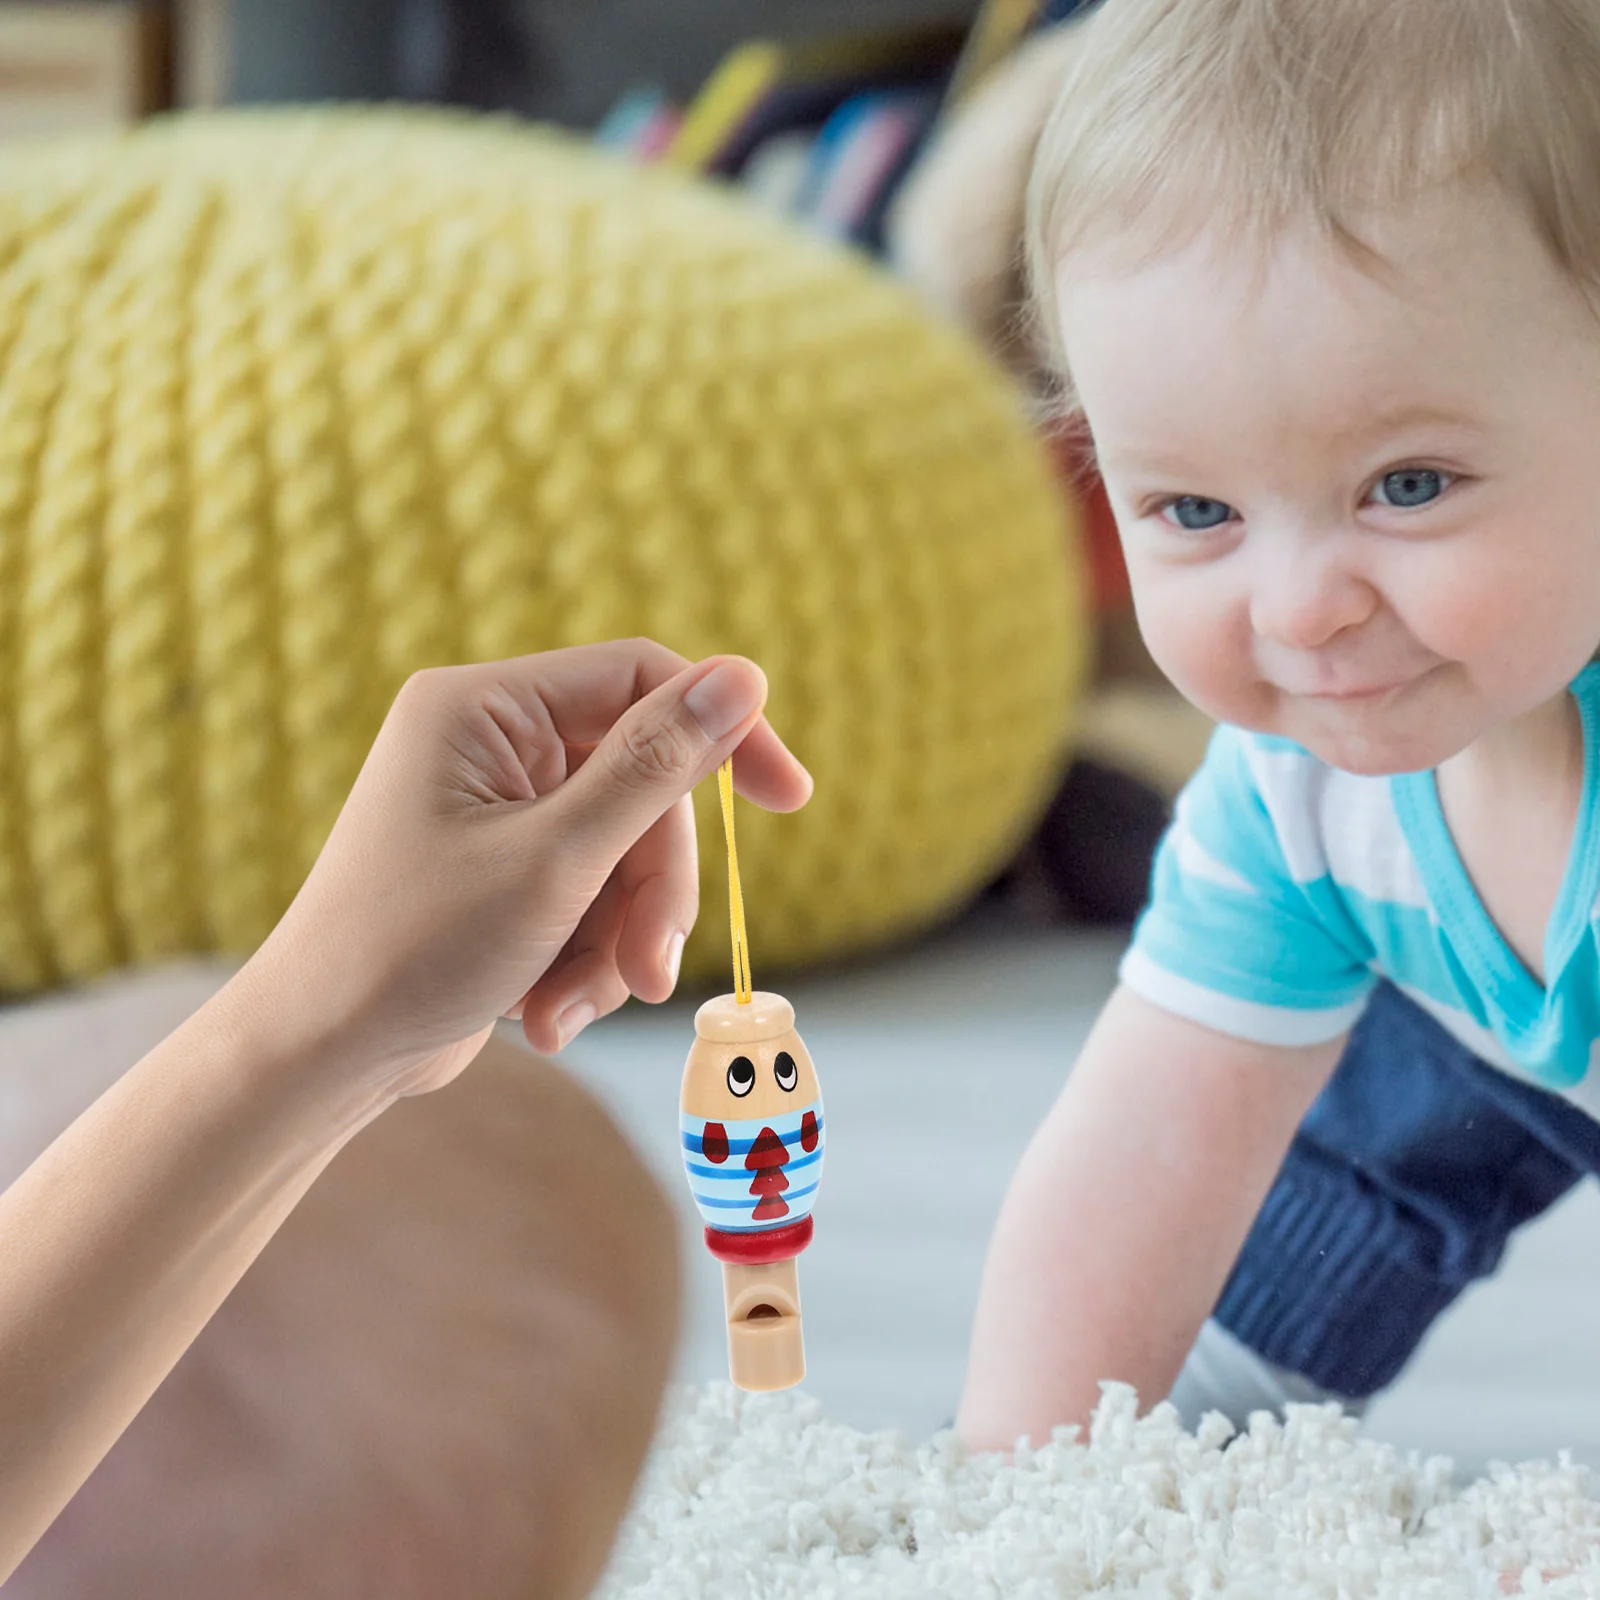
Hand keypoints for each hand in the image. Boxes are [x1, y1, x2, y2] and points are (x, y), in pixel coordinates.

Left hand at [241, 640, 811, 1099]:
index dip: (723, 735)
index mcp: (484, 707)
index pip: (640, 679)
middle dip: (651, 891)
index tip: (788, 797)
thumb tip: (744, 677)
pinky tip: (546, 1015)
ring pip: (625, 856)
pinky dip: (586, 961)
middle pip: (641, 788)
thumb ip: (655, 767)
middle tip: (647, 972)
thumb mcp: (556, 859)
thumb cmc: (413, 948)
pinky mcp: (505, 874)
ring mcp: (498, 811)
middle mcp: (490, 744)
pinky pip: (592, 898)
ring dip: (618, 942)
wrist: (321, 1056)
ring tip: (570, 1008)